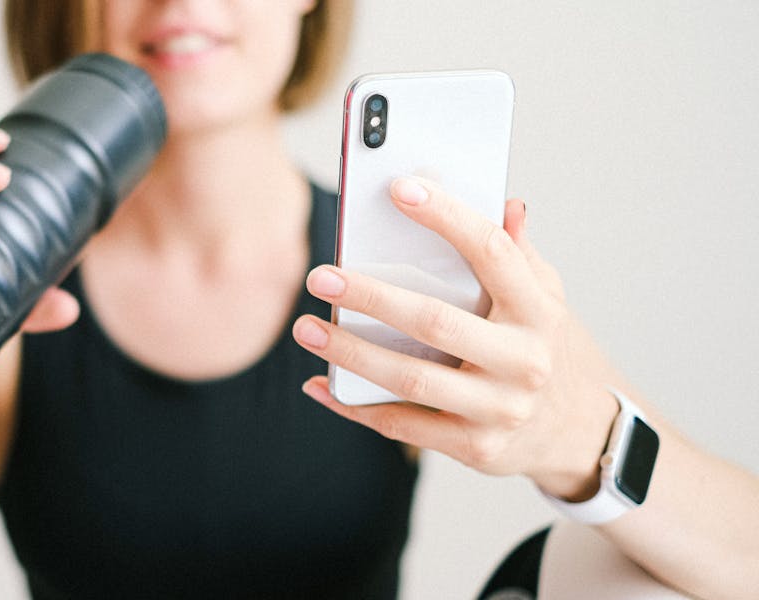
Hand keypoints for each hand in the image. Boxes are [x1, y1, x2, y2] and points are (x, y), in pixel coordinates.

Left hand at [293, 177, 618, 499]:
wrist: (575, 434)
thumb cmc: (543, 348)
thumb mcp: (545, 299)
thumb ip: (518, 253)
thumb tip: (506, 203)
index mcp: (538, 311)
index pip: (491, 252)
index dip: (446, 217)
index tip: (400, 189)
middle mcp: (524, 360)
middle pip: (435, 321)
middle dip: (371, 298)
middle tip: (320, 277)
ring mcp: (499, 408)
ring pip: (411, 378)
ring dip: (350, 354)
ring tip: (305, 330)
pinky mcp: (475, 447)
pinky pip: (402, 424)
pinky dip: (354, 406)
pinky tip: (320, 384)